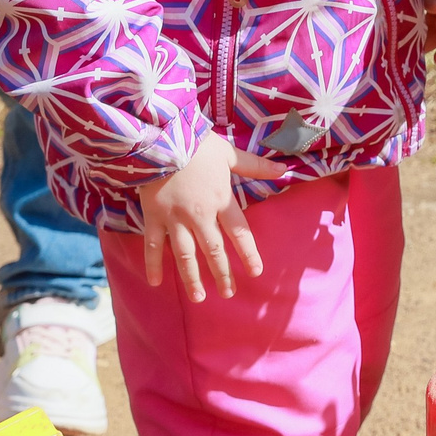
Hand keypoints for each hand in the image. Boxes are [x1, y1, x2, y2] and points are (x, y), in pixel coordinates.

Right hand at [136, 138, 286, 301]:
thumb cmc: (197, 144)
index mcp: (220, 200)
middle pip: (213, 250)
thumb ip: (255, 166)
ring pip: (185, 254)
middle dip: (222, 273)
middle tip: (228, 294)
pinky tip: (156, 282)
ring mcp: (174, 218)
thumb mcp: (229, 154)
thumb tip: (283, 170)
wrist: (161, 138)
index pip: (239, 232)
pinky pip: (153, 245)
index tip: (256, 272)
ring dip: (192, 277)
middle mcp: (199, 215)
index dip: (248, 253)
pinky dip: (153, 264)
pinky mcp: (153, 217)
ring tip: (199, 297)